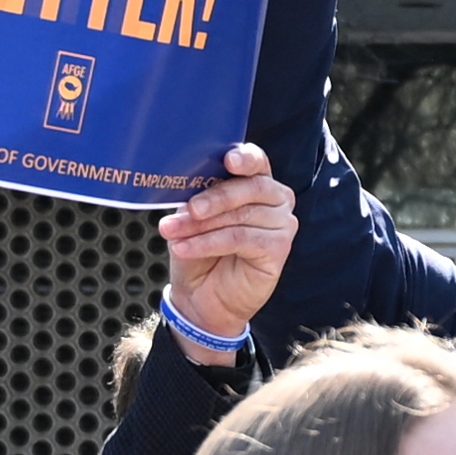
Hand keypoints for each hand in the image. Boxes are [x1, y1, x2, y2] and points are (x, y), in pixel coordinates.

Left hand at [157, 145, 294, 357]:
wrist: (201, 296)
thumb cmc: (200, 250)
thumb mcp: (194, 218)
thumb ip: (197, 196)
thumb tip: (184, 184)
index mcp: (256, 181)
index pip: (256, 161)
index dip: (245, 158)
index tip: (228, 160)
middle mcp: (276, 198)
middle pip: (250, 187)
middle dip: (214, 197)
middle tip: (188, 209)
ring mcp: (282, 224)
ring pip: (241, 215)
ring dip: (202, 225)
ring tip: (173, 233)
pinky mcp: (279, 249)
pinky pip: (241, 239)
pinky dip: (208, 242)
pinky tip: (184, 248)